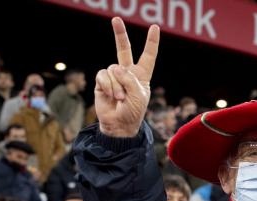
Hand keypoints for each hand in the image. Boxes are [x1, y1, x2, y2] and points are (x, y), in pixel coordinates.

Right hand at [95, 17, 159, 136]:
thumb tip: (114, 68)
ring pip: (113, 69)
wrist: (119, 125)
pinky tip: (110, 96)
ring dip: (117, 86)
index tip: (155, 27)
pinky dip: (107, 86)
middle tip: (116, 19)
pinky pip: (103, 75)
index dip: (151, 42)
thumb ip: (129, 79)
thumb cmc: (133, 112)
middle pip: (124, 49)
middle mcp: (127, 73)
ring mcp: (114, 76)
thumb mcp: (138, 96)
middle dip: (120, 34)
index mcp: (142, 75)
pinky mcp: (101, 82)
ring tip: (120, 99)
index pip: (148, 55)